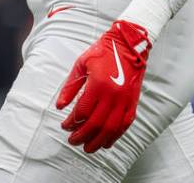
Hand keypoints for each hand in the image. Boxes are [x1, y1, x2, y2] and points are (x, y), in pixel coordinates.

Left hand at [55, 20, 151, 152]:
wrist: (128, 46)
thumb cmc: (102, 53)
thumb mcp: (81, 65)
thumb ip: (70, 87)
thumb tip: (60, 106)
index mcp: (98, 85)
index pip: (82, 111)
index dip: (71, 122)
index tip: (64, 126)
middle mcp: (113, 95)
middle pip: (95, 124)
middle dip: (82, 136)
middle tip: (72, 141)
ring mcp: (125, 101)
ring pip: (111, 129)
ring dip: (98, 141)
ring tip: (87, 148)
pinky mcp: (133, 103)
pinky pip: (124, 125)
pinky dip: (115, 136)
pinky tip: (106, 142)